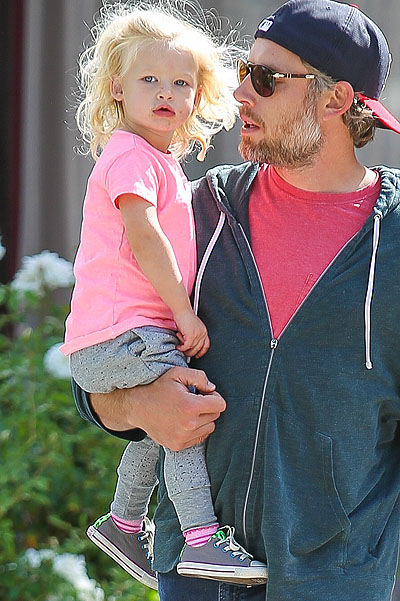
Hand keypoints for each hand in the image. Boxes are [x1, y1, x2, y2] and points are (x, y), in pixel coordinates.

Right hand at [90, 367, 225, 450]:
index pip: (220, 405)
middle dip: (208, 407)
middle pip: (215, 416)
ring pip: (209, 428)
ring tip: (188, 411)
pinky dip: (196, 429)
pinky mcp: (178, 445)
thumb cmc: (158, 387)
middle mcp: (188, 425)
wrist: (137, 406)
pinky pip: (199, 437)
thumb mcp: (177, 373)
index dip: (213, 396)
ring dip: (203, 419)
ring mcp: (183, 438)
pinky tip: (183, 421)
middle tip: (193, 401)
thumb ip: (200, 377)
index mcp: (190, 406)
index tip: (203, 393)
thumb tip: (212, 389)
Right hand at [174, 309, 209, 357]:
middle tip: (184, 352)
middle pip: (199, 349)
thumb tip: (189, 345)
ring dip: (184, 349)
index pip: (206, 345)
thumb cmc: (185, 316)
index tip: (198, 355)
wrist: (182, 310)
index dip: (202, 352)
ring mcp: (198, 335)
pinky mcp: (191, 336)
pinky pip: (186, 346)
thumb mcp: (192, 327)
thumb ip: (193, 335)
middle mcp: (203, 333)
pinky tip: (178, 346)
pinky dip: (181, 348)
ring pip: (192, 348)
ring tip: (180, 346)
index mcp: (204, 331)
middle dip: (190, 352)